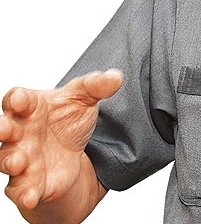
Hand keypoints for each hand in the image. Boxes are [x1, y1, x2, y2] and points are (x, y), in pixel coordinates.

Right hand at [0, 70, 122, 209]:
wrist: (73, 153)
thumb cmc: (69, 119)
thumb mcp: (85, 99)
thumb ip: (97, 86)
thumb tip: (116, 77)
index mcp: (31, 107)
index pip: (17, 99)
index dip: (17, 98)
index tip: (21, 99)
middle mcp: (20, 132)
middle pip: (4, 129)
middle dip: (3, 129)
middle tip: (5, 129)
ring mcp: (21, 157)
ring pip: (7, 159)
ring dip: (10, 161)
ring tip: (19, 162)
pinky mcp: (27, 182)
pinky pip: (19, 189)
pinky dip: (24, 193)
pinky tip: (31, 196)